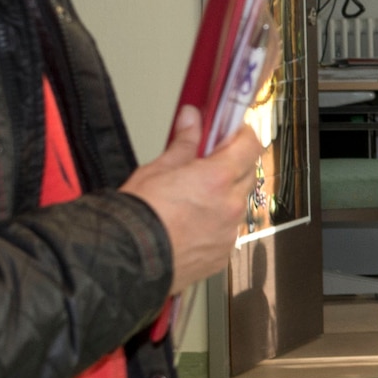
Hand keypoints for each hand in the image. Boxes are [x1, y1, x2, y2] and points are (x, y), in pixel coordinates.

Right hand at [120, 105, 264, 294]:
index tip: (232, 132)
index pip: (250, 145)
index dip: (243, 135)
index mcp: (218, 178)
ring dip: (225, 196)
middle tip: (209, 163)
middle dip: (233, 164)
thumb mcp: (158, 169)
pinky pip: (228, 232)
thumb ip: (183, 143)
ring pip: (237, 204)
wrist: (126, 260)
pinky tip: (192, 224)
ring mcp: (229, 233)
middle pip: (247, 174)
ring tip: (194, 199)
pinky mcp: (222, 255)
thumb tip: (191, 118)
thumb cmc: (138, 214)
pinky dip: (216, 224)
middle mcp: (231, 206)